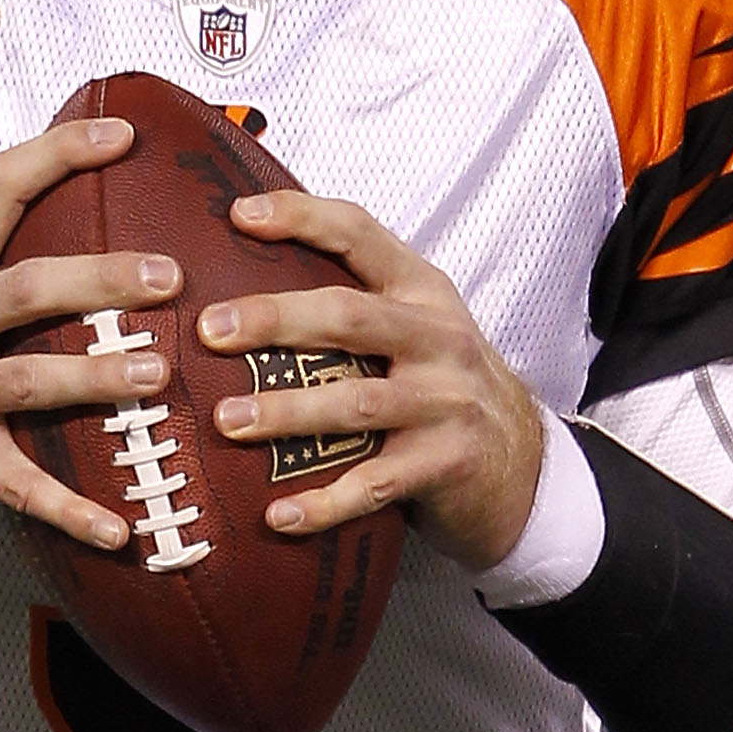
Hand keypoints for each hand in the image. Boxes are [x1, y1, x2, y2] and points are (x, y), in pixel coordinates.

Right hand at [0, 115, 173, 552]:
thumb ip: (6, 264)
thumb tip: (110, 220)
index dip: (60, 154)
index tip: (124, 135)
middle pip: (24, 289)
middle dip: (98, 280)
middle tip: (169, 278)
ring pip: (26, 382)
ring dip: (95, 381)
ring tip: (157, 378)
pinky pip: (21, 489)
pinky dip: (72, 512)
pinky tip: (122, 531)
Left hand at [198, 188, 546, 572]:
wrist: (522, 465)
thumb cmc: (441, 388)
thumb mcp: (418, 328)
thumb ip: (357, 303)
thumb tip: (246, 284)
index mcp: (421, 292)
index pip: (360, 235)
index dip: (302, 217)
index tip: (238, 216)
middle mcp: (437, 339)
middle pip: (349, 316)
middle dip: (275, 319)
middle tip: (211, 329)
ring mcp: (445, 403)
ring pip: (357, 403)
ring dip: (288, 412)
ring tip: (227, 420)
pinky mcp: (445, 465)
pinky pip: (375, 484)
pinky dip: (324, 503)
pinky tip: (278, 516)